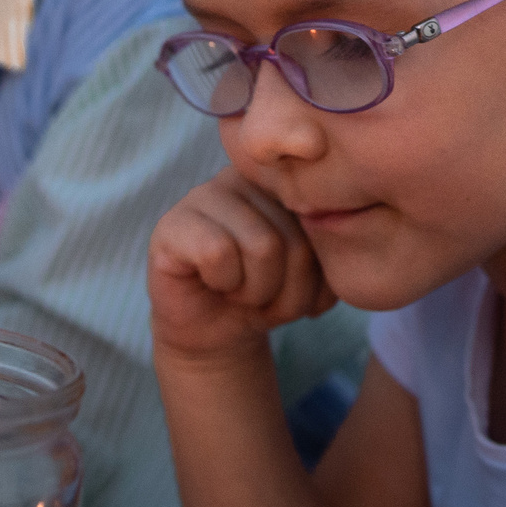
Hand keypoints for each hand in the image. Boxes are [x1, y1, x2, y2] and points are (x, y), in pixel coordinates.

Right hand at [147, 169, 335, 364]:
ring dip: (256, 292)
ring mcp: (204, 195)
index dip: (316, 271)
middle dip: (287, 292)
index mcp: (281, 180)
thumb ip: (331, 248)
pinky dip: (224, 283)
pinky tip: (214, 283)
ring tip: (240, 291)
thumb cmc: (267, 294)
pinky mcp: (171, 225)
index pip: (323, 219)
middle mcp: (243, 176)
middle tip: (264, 298)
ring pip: (261, 246)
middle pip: (293, 240)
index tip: (302, 290)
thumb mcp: (314, 274)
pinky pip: (217, 253)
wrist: (216, 330)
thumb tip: (334, 235)